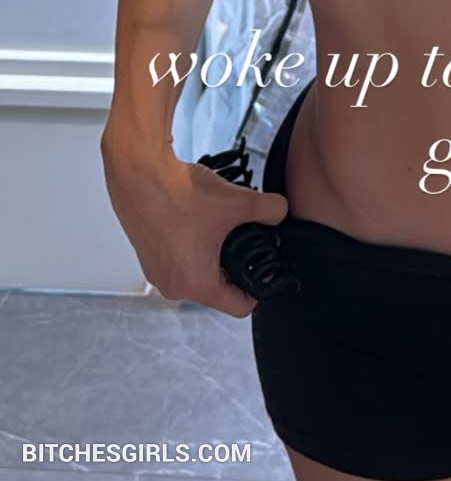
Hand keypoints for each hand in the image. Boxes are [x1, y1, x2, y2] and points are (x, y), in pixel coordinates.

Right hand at [102, 144, 290, 317]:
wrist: (139, 173)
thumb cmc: (178, 195)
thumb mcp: (238, 202)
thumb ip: (270, 210)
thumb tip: (280, 211)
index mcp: (197, 285)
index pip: (240, 307)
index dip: (258, 289)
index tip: (263, 268)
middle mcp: (173, 286)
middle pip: (218, 289)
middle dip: (233, 265)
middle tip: (242, 238)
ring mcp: (156, 271)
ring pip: (197, 272)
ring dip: (211, 253)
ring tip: (218, 224)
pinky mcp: (146, 254)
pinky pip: (178, 259)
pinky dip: (190, 244)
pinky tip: (196, 218)